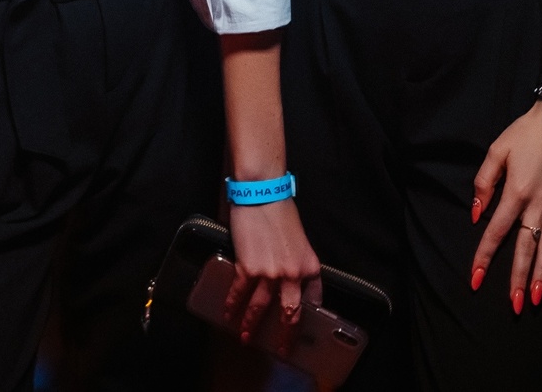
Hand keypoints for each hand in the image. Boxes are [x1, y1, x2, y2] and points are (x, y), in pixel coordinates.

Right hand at [224, 200, 322, 355]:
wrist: (262, 192)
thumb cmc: (280, 210)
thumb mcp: (298, 240)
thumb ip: (295, 262)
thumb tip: (285, 279)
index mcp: (309, 266)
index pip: (313, 300)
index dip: (306, 316)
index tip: (300, 328)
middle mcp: (293, 274)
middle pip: (290, 314)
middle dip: (284, 335)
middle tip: (280, 349)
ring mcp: (270, 274)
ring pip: (261, 308)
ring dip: (251, 325)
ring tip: (246, 338)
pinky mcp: (248, 268)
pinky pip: (240, 293)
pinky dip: (233, 305)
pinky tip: (228, 314)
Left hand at [470, 101, 541, 312]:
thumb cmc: (526, 133)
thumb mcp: (497, 150)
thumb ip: (484, 182)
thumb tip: (476, 213)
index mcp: (515, 193)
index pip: (496, 232)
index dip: (483, 257)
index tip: (474, 279)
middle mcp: (537, 205)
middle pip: (524, 248)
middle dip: (516, 278)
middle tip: (512, 305)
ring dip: (541, 275)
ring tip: (534, 299)